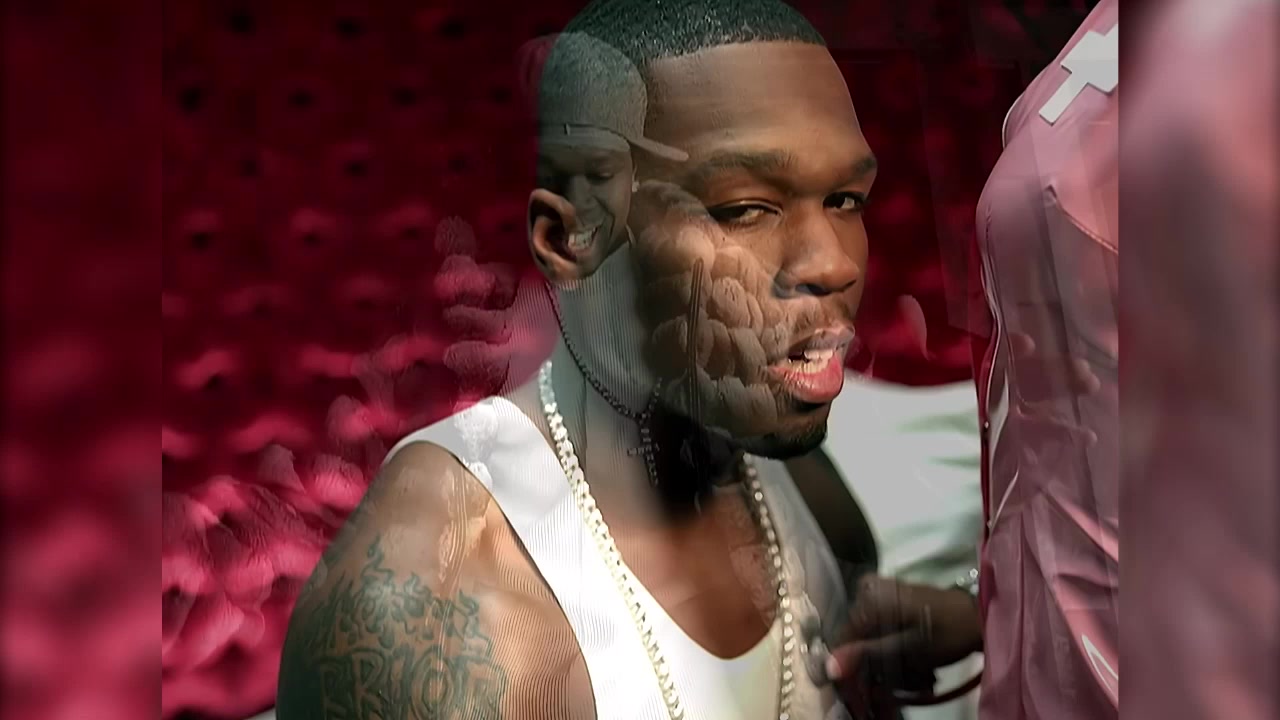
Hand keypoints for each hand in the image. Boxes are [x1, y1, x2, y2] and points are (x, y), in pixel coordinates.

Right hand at [829, 575, 981, 714]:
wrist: (976, 617)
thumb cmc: (945, 633)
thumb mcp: (905, 649)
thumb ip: (866, 655)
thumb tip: (828, 667)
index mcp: (868, 598)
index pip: (843, 639)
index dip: (852, 667)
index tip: (865, 691)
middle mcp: (867, 590)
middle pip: (857, 638)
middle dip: (875, 666)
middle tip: (900, 685)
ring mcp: (878, 591)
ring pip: (868, 637)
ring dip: (886, 661)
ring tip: (914, 676)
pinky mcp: (889, 597)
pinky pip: (879, 628)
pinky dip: (893, 648)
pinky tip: (913, 662)